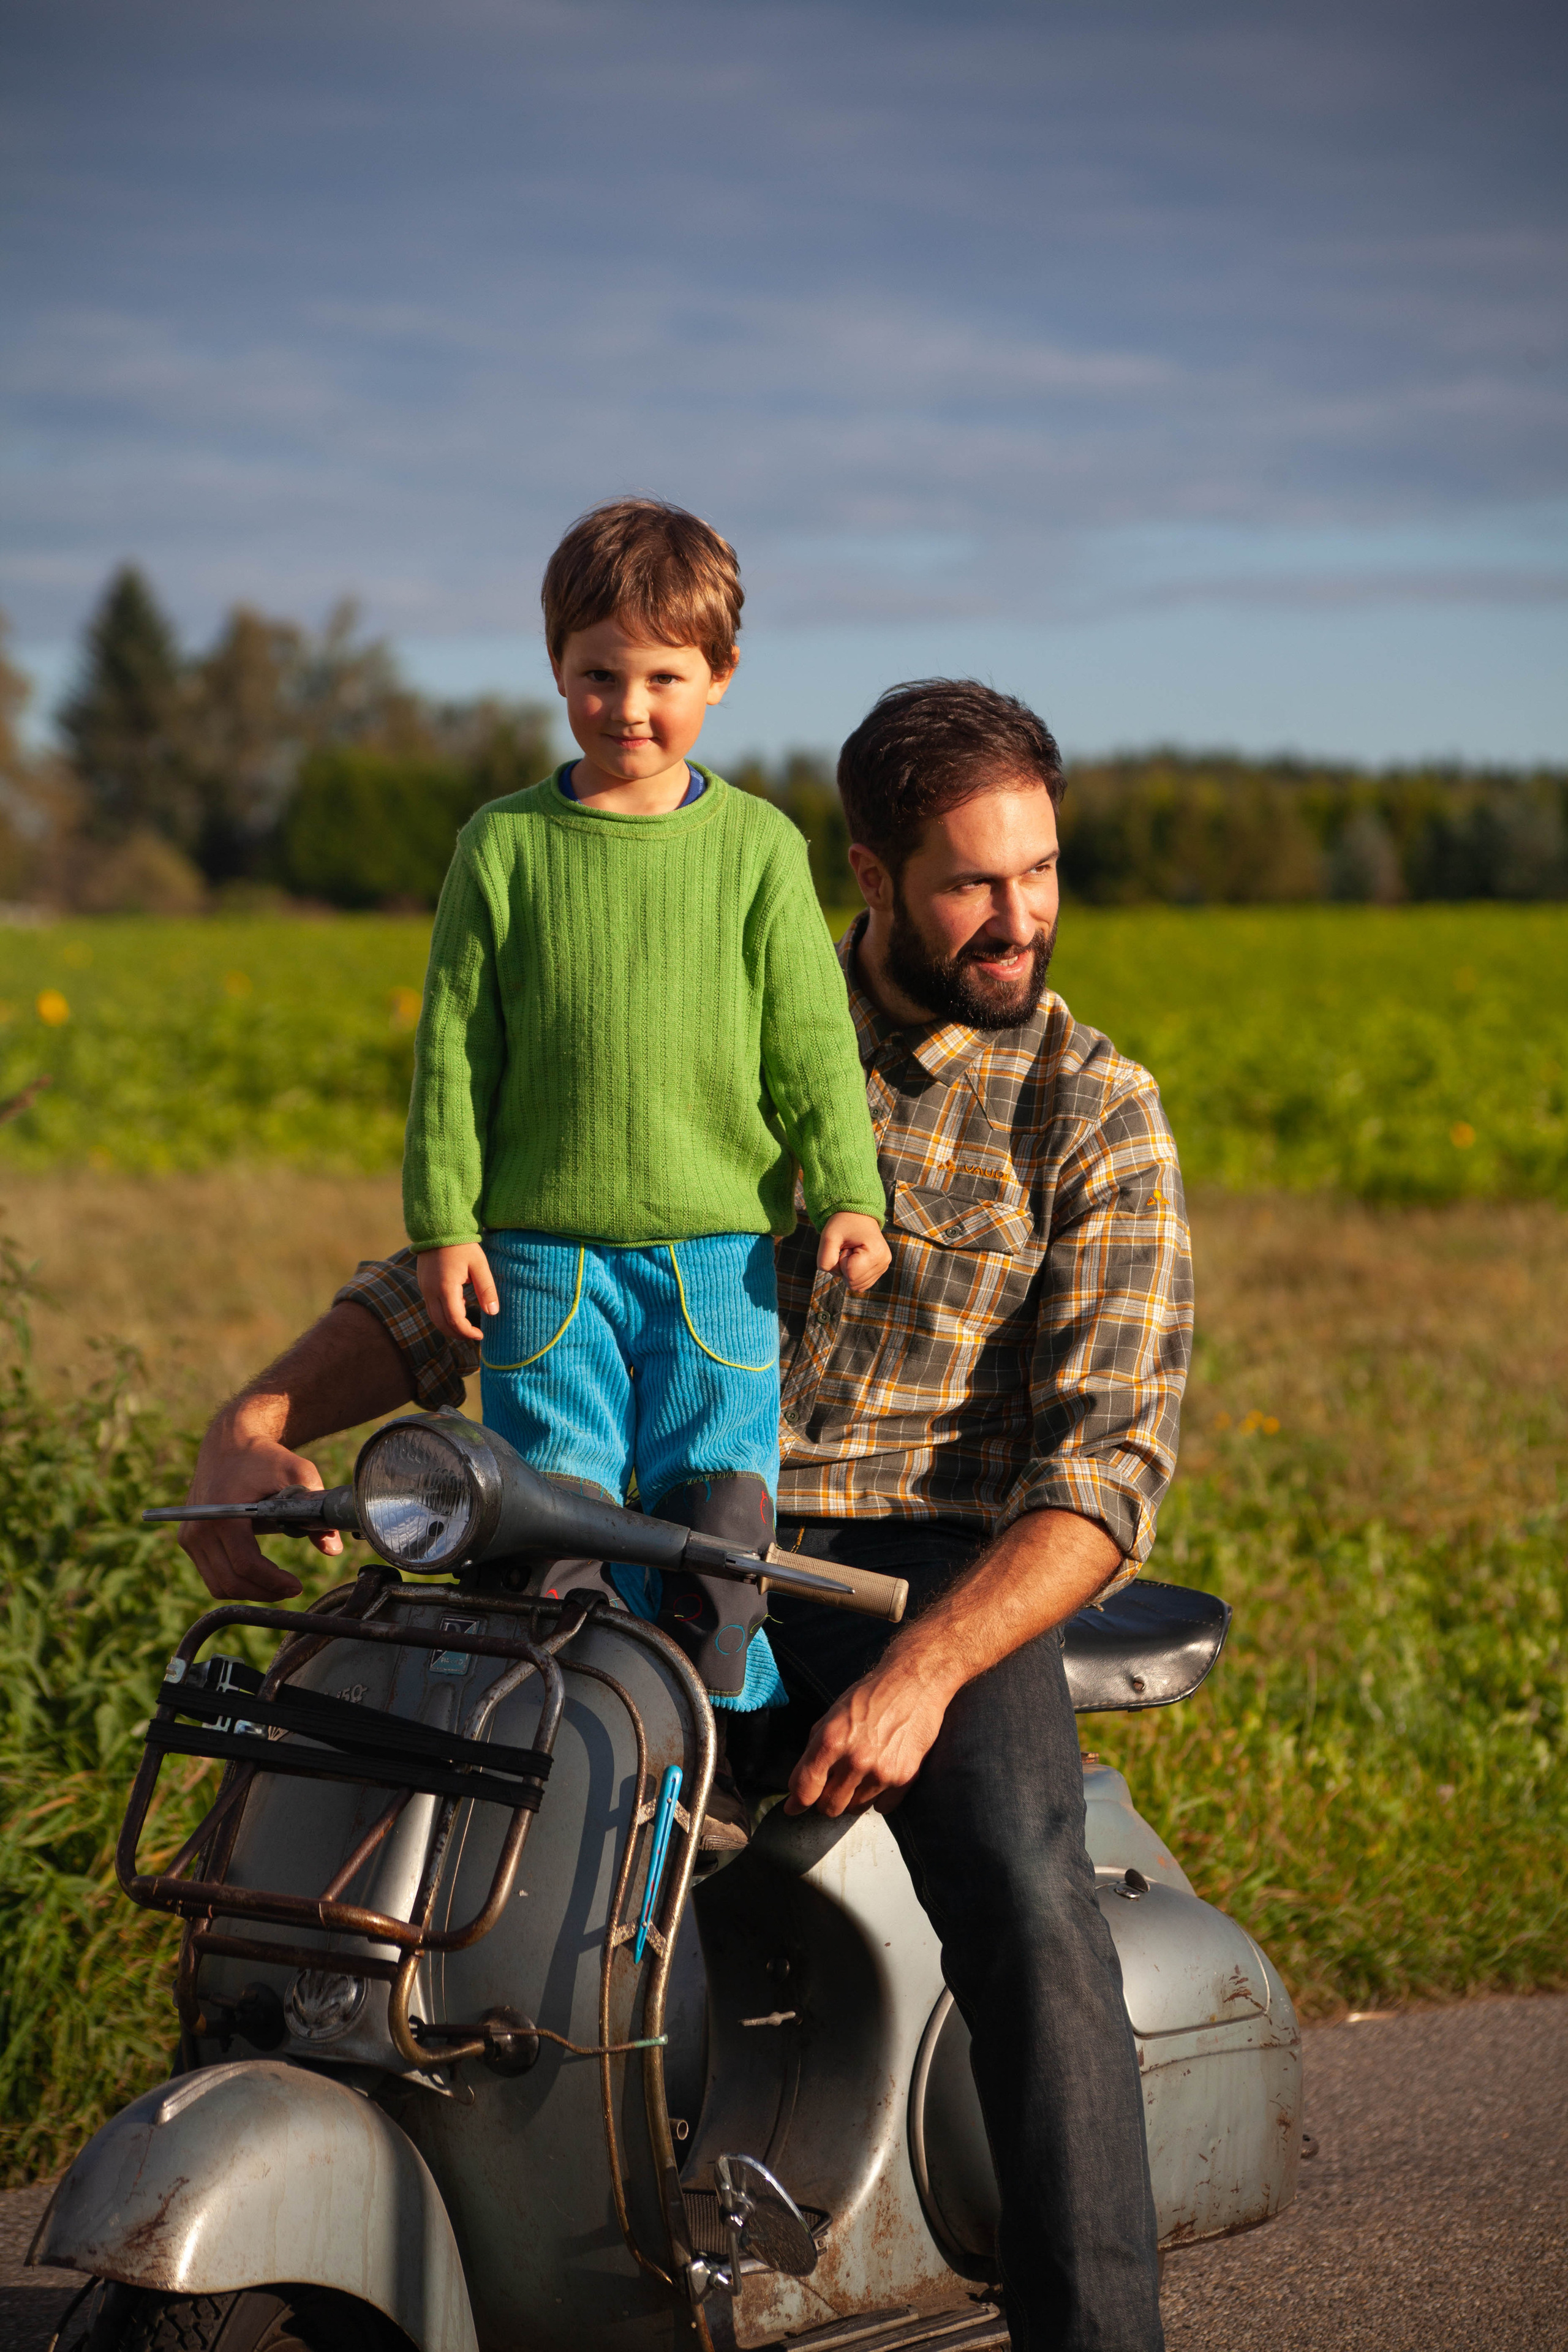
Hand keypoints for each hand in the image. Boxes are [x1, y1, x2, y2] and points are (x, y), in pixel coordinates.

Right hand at [179, 1423, 331, 1602]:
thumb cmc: (266, 1457)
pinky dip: (234, 1581)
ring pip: (218, 1584)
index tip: (297, 1586)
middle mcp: (199, 1528)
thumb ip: (317, 1511)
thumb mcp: (299, 1475)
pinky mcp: (188, 1539)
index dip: (273, 1582)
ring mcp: (189, 1535)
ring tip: (277, 1585)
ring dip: (249, 1591)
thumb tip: (334, 1549)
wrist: (229, 1443)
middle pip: (230, 1581)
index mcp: (223, 1515)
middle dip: (264, 1592)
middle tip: (291, 1589)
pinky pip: (211, 1574)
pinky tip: (258, 1576)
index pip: (246, 1565)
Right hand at [417, 1242, 498, 1342]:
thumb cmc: (462, 1245)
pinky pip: (431, 1307)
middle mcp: (431, 1291)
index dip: (467, 1332)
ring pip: (434, 1317)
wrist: (439, 1227)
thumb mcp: (479, 1265)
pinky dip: (443, 1315)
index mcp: (446, 1288)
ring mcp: (425, 1288)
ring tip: (466, 1327)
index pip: (455, 1320)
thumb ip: (486, 1289)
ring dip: (449, 1327)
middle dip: (458, 1334)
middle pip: (441, 1324)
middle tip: (474, 1335)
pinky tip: (459, 1309)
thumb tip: (493, 1313)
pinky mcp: (423, 1284)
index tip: (480, 1335)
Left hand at [784, 1652, 952, 1817]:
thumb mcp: (833, 1713)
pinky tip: (880, 1778)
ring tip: (861, 1775)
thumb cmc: (872, 1695)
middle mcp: (855, 1760)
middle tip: (833, 1786)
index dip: (795, 1802)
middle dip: (826, 1800)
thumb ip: (815, 1746)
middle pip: (829, 1807)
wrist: (914, 1683)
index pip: (805, 1788)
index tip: (793, 1808)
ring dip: (853, 1798)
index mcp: (832, 1740)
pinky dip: (878, 1799)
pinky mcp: (905, 1778)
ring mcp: (882, 1772)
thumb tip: (801, 1779)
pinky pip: (883, 1808)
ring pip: (855, 1809)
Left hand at [817, 1212, 890, 1294]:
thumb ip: (824, 1260)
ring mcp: (884, 1266)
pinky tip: (856, 1258)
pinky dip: (853, 1274)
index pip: (849, 1274)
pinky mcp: (881, 1269)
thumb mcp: (828, 1237)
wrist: (857, 1215)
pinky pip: (861, 1284)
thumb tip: (836, 1276)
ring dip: (848, 1271)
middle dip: (844, 1267)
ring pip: (856, 1286)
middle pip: (853, 1282)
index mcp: (875, 1252)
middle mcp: (883, 1261)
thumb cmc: (842, 1224)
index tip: (846, 1246)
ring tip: (852, 1252)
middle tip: (848, 1248)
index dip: (841, 1261)